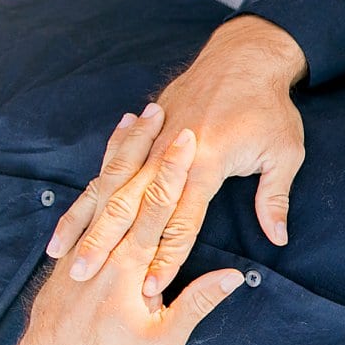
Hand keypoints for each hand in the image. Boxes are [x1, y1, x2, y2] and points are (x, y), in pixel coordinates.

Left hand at [4, 122, 245, 344]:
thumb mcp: (164, 342)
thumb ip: (198, 303)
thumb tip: (235, 276)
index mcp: (129, 268)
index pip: (155, 209)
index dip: (172, 173)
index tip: (188, 141)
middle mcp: (106, 248)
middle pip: (130, 185)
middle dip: (148, 147)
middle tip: (165, 111)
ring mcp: (89, 243)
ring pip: (107, 184)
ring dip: (123, 150)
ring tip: (138, 116)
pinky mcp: (79, 245)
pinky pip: (92, 197)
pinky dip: (104, 170)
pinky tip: (114, 149)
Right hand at [46, 15, 307, 292]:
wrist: (244, 57)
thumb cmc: (269, 108)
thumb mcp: (284, 152)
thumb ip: (275, 198)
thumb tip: (277, 239)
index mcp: (206, 162)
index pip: (182, 220)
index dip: (167, 256)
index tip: (151, 286)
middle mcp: (170, 154)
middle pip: (131, 206)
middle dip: (106, 244)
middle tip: (82, 276)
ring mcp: (152, 143)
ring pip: (110, 188)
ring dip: (85, 222)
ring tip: (60, 252)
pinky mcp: (144, 134)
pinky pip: (109, 169)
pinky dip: (89, 194)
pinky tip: (70, 216)